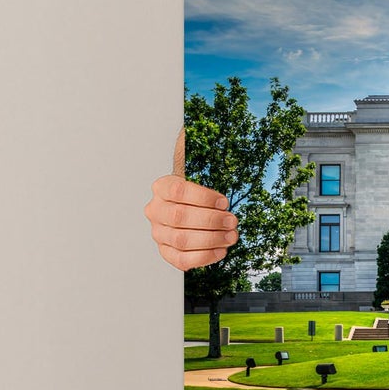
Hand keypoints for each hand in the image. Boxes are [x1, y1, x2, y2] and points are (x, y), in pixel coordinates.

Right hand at [143, 127, 238, 270]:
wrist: (190, 206)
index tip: (225, 200)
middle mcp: (155, 210)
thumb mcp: (201, 169)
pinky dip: (204, 258)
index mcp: (161, 186)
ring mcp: (159, 233)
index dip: (204, 197)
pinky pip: (182, 260)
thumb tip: (198, 129)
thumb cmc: (199, 188)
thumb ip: (202, 153)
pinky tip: (221, 251)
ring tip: (232, 235)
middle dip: (212, 220)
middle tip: (233, 220)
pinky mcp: (166, 252)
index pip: (178, 191)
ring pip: (182, 240)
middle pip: (181, 218)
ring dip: (212, 239)